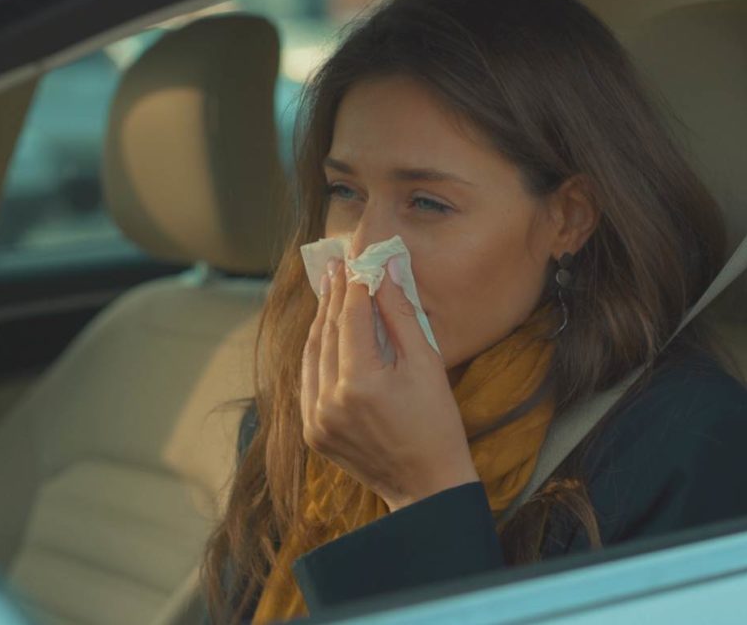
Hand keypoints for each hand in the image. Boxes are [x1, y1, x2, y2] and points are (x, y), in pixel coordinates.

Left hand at [301, 258, 479, 511]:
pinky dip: (316, 353)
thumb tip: (386, 272)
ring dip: (322, 321)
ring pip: (313, 355)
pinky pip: (309, 381)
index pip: (352, 318)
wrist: (427, 486)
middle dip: (335, 296)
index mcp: (360, 383)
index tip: (357, 260)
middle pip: (329, 333)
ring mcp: (316, 419)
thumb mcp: (426, 365)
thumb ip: (401, 315)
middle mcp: (330, 401)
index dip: (355, 286)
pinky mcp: (313, 432)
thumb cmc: (437, 424)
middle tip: (338, 266)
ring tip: (329, 290)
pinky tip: (323, 332)